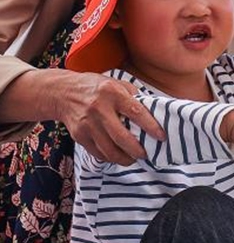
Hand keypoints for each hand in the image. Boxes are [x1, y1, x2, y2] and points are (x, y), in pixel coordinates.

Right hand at [50, 70, 164, 164]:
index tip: (161, 137)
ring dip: (125, 159)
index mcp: (112, 93)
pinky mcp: (79, 135)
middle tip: (147, 154)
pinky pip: (98, 152)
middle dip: (137, 150)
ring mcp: (87, 123)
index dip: (151, 127)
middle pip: (121, 137)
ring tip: (134, 158)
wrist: (62, 92)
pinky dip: (111, 158)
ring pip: (109, 149)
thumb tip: (156, 110)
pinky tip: (119, 156)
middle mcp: (99, 108)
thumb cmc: (96, 88)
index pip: (136, 112)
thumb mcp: (116, 83)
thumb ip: (135, 96)